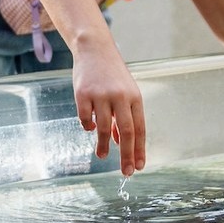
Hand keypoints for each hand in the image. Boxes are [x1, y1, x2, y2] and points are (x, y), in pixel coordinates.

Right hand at [69, 36, 144, 174]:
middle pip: (126, 131)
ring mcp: (101, 95)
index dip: (140, 149)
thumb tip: (123, 144)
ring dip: (104, 146)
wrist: (94, 50)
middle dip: (127, 155)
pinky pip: (85, 119)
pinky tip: (90, 127)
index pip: (139, 128)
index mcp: (134, 97)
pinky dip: (88, 127)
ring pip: (105, 128)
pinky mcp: (83, 94)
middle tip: (126, 172)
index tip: (139, 166)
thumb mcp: (125, 94)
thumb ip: (125, 117)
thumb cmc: (112, 76)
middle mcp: (120, 96)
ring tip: (102, 155)